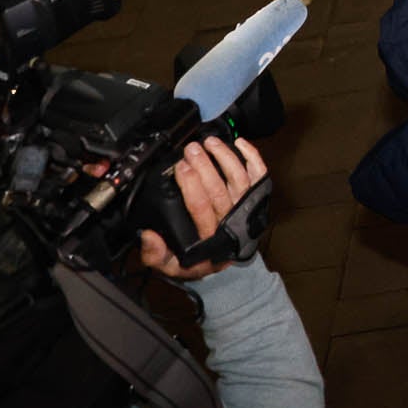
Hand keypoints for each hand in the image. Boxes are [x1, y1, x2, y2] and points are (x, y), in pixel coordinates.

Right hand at [137, 136, 266, 280]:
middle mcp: (231, 224)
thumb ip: (155, 255)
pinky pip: (258, 176)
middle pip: (219, 190)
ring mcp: (246, 210)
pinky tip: (238, 143)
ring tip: (209, 142)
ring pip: (239, 179)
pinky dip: (252, 157)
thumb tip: (148, 235)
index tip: (179, 168)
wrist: (221, 261)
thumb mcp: (170, 265)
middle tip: (190, 150)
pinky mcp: (256, 199)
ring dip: (224, 157)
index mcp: (209, 239)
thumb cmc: (194, 259)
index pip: (201, 208)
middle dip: (204, 166)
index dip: (190, 185)